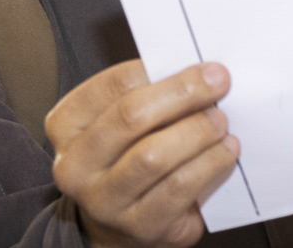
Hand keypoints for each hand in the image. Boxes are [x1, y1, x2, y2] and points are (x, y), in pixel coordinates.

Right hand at [46, 59, 239, 247]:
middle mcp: (75, 165)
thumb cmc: (126, 153)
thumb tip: (198, 72)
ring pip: (155, 156)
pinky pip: (179, 189)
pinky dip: (210, 164)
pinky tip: (226, 150)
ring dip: (198, 131)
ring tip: (221, 121)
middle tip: (220, 82)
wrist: (119, 221)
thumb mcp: (121, 119)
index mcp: (66, 124)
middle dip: (183, 94)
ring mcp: (104, 201)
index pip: (113, 85)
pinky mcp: (139, 226)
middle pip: (132, 117)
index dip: (162, 71)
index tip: (202, 65)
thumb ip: (148, 92)